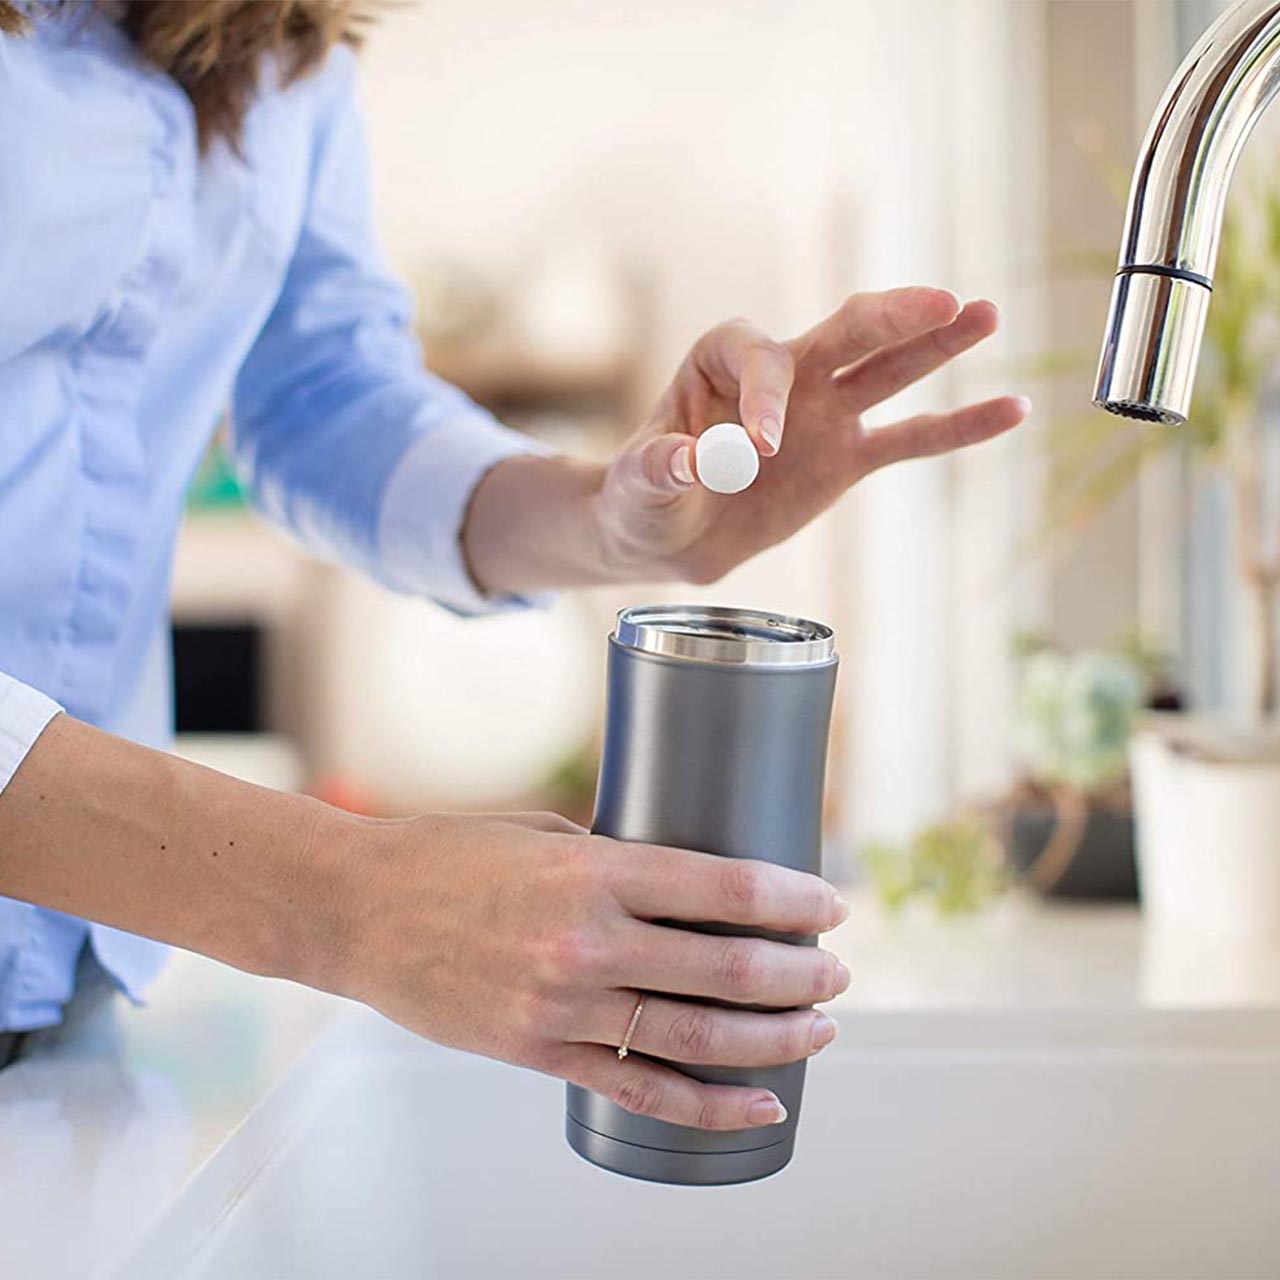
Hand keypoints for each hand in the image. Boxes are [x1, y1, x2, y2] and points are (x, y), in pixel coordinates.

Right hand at [340, 811, 848, 1129]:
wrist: (356, 909)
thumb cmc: (445, 853)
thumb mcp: (541, 829)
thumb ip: (614, 855)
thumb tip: (682, 878)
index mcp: (591, 868)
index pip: (723, 888)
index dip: (792, 898)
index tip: (830, 904)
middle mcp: (585, 940)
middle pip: (726, 967)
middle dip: (799, 972)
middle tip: (835, 970)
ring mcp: (561, 1005)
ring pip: (697, 1037)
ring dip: (774, 1037)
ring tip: (820, 1029)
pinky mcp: (538, 1053)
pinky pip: (639, 1090)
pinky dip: (708, 1107)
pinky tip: (759, 1105)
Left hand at [594, 287, 1029, 582]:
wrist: (671, 535)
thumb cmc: (645, 498)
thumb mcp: (636, 488)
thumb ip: (659, 469)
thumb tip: (689, 462)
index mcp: (722, 362)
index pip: (760, 356)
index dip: (767, 395)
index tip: (761, 448)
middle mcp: (783, 372)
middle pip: (844, 332)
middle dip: (891, 317)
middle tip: (942, 302)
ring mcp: (824, 411)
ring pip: (888, 370)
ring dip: (937, 345)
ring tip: (989, 314)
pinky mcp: (849, 456)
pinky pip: (911, 438)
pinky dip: (958, 428)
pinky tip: (1012, 409)